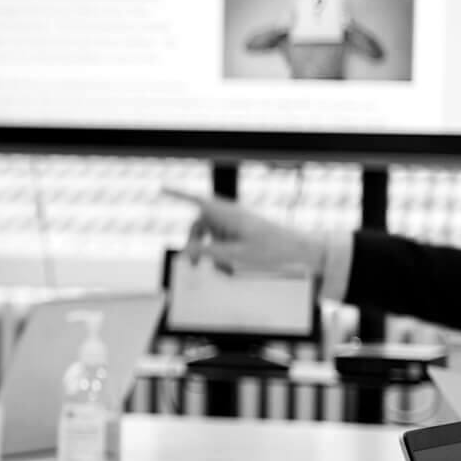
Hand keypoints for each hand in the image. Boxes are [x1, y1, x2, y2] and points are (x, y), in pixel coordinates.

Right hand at [164, 188, 325, 275]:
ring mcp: (236, 222)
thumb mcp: (235, 255)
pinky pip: (223, 239)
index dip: (177, 194)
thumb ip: (208, 252)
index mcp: (228, 215)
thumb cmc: (271, 250)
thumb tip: (186, 251)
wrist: (299, 249)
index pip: (197, 201)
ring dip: (211, 253)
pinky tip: (230, 270)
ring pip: (211, 234)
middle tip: (193, 266)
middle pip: (200, 223)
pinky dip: (222, 253)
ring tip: (222, 272)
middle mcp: (230, 215)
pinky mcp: (242, 230)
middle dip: (194, 243)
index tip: (161, 188)